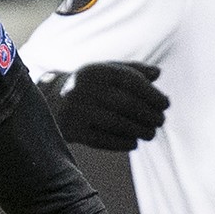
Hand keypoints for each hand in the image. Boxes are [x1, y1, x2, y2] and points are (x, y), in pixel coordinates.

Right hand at [39, 61, 168, 150]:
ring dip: (139, 130)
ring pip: (116, 123)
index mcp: (94, 71)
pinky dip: (122, 142)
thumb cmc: (88, 86)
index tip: (165, 104)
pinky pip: (102, 139)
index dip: (152, 94)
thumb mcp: (105, 73)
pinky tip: (133, 143)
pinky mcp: (71, 130)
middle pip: (126, 104)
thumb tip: (157, 73)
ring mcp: (75, 110)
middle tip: (160, 122)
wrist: (49, 103)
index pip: (130, 81)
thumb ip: (132, 70)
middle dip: (149, 114)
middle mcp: (82, 88)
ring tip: (149, 134)